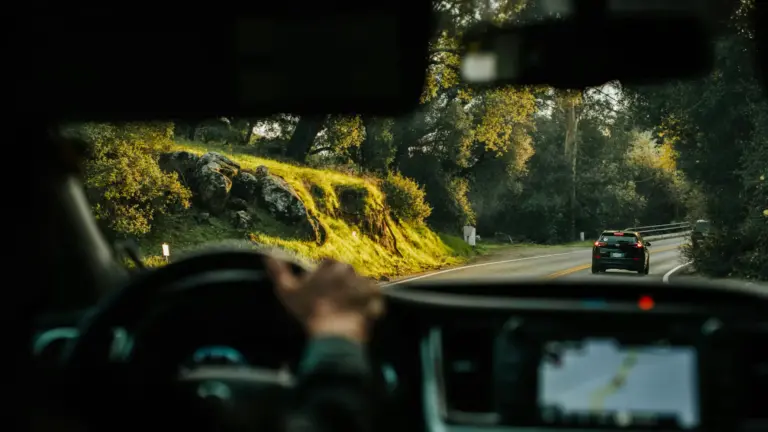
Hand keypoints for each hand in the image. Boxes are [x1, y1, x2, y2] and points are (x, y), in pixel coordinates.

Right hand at [265, 257, 383, 343]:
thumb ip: (278, 271)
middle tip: (334, 302)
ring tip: (346, 311)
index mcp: (331, 267)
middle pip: (347, 274)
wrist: (332, 331)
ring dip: (356, 295)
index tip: (321, 290)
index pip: (329, 264)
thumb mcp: (287, 291)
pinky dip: (371, 306)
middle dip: (342, 285)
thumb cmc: (308, 310)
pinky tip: (361, 316)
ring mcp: (363, 284)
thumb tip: (267, 253)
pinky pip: (375, 299)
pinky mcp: (375, 298)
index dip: (324, 277)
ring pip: (360, 286)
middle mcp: (350, 271)